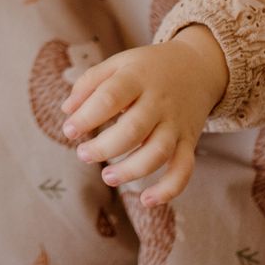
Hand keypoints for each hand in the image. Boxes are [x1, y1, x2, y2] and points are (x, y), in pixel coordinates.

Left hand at [60, 25, 228, 206]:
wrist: (198, 67)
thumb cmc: (148, 68)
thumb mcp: (118, 63)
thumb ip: (89, 83)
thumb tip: (67, 111)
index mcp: (137, 78)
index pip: (110, 98)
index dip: (87, 117)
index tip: (69, 131)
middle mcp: (159, 102)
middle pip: (133, 130)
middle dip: (104, 147)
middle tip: (83, 154)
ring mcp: (176, 124)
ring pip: (157, 153)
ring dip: (130, 171)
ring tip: (106, 176)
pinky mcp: (189, 142)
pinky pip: (184, 170)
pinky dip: (168, 189)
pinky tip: (146, 200)